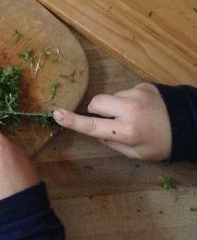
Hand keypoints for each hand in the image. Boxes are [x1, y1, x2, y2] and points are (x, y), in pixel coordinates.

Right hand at [52, 83, 171, 160]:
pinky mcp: (143, 86)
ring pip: (111, 97)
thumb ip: (114, 143)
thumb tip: (97, 132)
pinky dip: (128, 100)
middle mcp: (129, 110)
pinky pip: (125, 92)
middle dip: (97, 110)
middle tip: (110, 120)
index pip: (93, 125)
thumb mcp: (138, 153)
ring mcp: (136, 95)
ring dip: (116, 105)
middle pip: (96, 103)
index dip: (73, 121)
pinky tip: (143, 108)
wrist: (190, 123)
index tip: (56, 114)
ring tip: (135, 115)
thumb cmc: (162, 144)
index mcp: (127, 131)